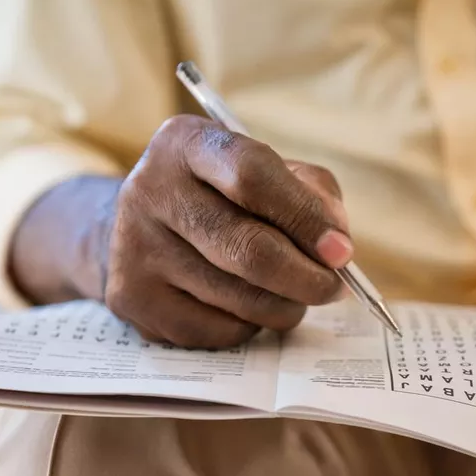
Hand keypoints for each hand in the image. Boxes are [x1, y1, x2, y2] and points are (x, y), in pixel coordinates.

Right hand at [101, 115, 350, 347]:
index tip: (341, 251)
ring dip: (284, 307)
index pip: (252, 176)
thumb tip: (336, 247)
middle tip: (332, 289)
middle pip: (248, 249)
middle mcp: (150, 191)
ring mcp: (135, 248)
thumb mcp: (264, 170)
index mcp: (186, 144)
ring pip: (239, 299)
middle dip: (306, 278)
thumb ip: (310, 193)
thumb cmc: (220, 197)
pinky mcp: (134, 299)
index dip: (305, 217)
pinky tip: (246, 308)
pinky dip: (249, 326)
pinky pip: (217, 330)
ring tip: (292, 297)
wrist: (139, 229)